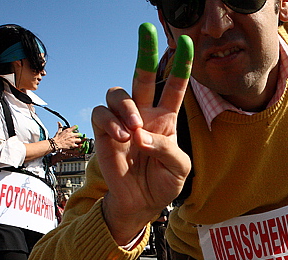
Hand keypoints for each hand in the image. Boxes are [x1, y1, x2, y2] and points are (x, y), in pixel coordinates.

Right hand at [52, 123, 80, 150]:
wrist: (55, 144)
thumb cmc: (57, 138)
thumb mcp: (59, 131)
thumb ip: (60, 126)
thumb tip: (59, 122)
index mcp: (68, 131)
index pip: (75, 127)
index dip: (76, 127)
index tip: (76, 128)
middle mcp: (71, 135)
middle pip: (79, 134)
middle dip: (79, 135)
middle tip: (77, 136)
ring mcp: (72, 140)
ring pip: (79, 140)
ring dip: (78, 140)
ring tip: (76, 141)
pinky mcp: (72, 145)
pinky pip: (77, 145)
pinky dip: (77, 145)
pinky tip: (75, 145)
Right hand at [92, 24, 192, 243]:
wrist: (141, 203)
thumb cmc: (163, 183)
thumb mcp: (179, 169)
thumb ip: (167, 149)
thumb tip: (142, 135)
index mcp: (166, 119)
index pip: (174, 87)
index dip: (181, 66)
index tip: (187, 43)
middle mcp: (144, 114)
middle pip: (142, 75)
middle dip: (145, 51)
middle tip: (148, 29)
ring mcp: (122, 122)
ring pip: (117, 92)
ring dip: (126, 107)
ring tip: (134, 130)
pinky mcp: (104, 132)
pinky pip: (100, 113)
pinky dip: (111, 122)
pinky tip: (123, 138)